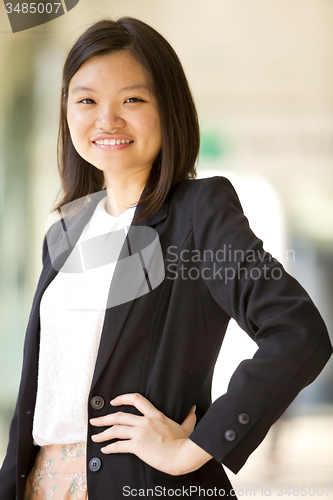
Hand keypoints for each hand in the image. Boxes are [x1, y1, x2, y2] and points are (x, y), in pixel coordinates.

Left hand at [90, 393, 211, 474]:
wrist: (182, 455)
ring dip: (102, 433)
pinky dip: (110, 448)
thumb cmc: (185, 443)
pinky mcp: (138, 446)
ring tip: (95, 437)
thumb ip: (188, 418)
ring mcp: (140, 433)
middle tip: (94, 421)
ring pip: (115, 429)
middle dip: (104, 418)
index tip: (113, 401)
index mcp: (155, 415)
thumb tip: (193, 410)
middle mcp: (145, 421)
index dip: (123, 398)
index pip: (137, 399)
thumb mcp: (186, 427)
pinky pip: (119, 445)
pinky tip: (105, 450)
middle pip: (119, 416)